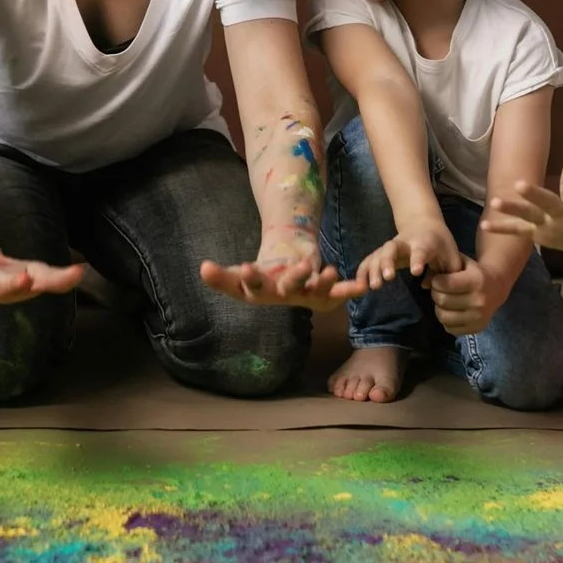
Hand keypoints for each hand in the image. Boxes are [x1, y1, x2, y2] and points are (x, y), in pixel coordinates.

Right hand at [199, 232, 353, 308]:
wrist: (288, 285)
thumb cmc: (263, 280)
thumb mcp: (240, 278)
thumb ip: (221, 278)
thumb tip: (201, 268)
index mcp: (262, 293)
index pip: (252, 287)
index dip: (250, 279)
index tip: (244, 267)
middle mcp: (284, 297)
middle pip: (288, 289)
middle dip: (296, 277)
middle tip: (304, 265)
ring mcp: (306, 297)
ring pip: (315, 292)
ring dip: (324, 283)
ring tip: (331, 270)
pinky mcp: (325, 297)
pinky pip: (339, 294)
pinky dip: (349, 290)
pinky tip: (361, 286)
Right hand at [346, 217, 463, 293]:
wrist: (424, 224)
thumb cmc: (440, 244)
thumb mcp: (452, 256)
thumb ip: (448, 273)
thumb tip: (430, 286)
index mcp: (425, 243)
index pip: (420, 250)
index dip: (417, 260)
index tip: (415, 272)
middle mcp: (405, 243)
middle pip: (392, 248)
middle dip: (388, 262)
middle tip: (387, 278)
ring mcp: (392, 246)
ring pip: (379, 253)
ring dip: (374, 269)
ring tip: (373, 286)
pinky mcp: (382, 252)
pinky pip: (369, 259)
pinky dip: (363, 271)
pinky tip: (359, 285)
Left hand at [423, 254, 511, 335]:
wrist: (497, 287)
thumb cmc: (474, 272)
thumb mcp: (461, 261)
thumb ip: (442, 267)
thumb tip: (424, 283)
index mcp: (476, 281)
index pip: (445, 284)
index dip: (436, 281)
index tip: (438, 280)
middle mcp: (479, 300)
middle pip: (443, 301)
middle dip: (436, 294)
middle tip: (440, 291)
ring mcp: (478, 317)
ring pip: (443, 317)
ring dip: (439, 308)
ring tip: (444, 302)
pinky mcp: (476, 329)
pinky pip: (450, 329)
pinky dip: (447, 320)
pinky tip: (452, 311)